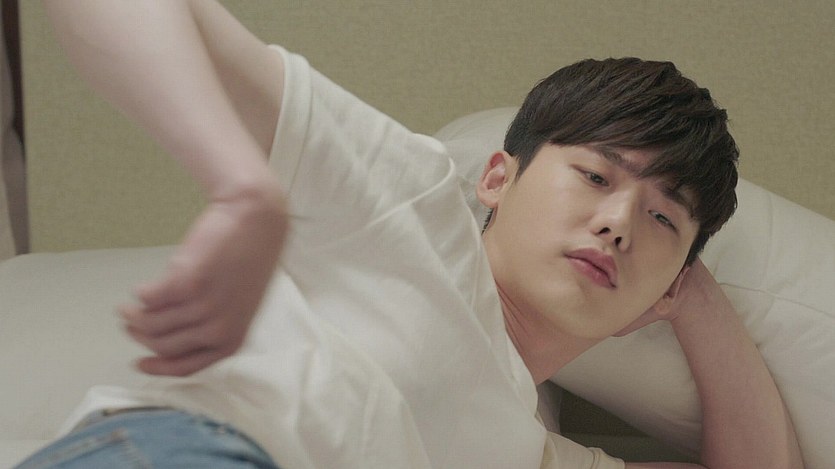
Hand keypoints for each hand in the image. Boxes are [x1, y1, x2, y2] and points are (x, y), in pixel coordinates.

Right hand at [120, 181, 286, 375]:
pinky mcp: (186, 281)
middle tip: (131, 324)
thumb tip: (175, 339)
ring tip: (127, 307)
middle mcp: (218, 328)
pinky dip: (139, 294)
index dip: (158, 369)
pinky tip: (141, 288)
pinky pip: (147, 298)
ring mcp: (202, 306)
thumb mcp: (241, 304)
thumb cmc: (250, 256)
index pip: (187, 367)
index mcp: (233, 338)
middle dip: (140, 337)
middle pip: (163, 347)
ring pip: (151, 324)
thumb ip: (215, 325)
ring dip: (133, 316)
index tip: (140, 364)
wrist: (256, 218)